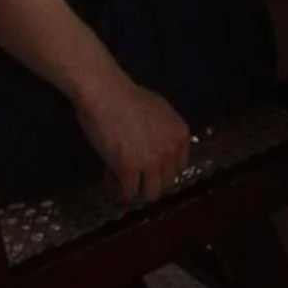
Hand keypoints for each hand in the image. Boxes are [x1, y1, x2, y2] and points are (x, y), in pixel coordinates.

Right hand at [73, 71, 190, 201]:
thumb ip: (166, 134)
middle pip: (166, 184)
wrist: (107, 93)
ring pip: (149, 194)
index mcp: (181, 135)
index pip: (178, 168)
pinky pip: (128, 193)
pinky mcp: (130, 169)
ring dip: (134, 188)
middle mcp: (171, 150)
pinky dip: (117, 186)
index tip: (147, 168)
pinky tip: (109, 170)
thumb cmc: (129, 98)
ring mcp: (152, 161)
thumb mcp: (160, 113)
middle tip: (132, 172)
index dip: (161, 170)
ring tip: (120, 174)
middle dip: (148, 181)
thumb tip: (163, 153)